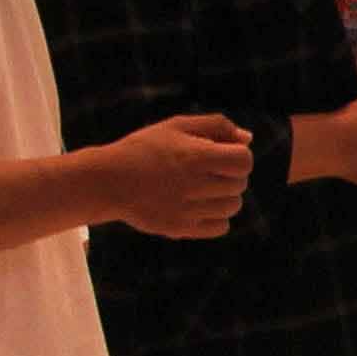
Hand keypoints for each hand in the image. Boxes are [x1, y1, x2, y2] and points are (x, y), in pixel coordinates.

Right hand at [93, 113, 254, 239]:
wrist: (108, 181)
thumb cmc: (145, 149)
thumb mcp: (177, 126)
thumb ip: (216, 126)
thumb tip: (247, 138)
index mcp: (196, 156)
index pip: (244, 161)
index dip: (238, 155)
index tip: (221, 153)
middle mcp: (195, 185)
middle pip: (240, 184)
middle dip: (229, 174)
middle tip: (205, 169)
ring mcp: (189, 210)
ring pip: (232, 207)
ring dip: (224, 196)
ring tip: (201, 187)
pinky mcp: (181, 229)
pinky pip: (220, 227)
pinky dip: (216, 217)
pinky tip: (199, 205)